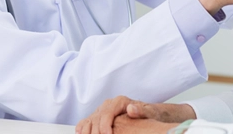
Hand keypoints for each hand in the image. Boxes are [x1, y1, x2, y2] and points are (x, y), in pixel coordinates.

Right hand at [76, 96, 194, 133]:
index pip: (107, 112)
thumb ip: (142, 110)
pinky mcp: (98, 117)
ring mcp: (102, 111)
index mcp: (120, 101)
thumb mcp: (149, 112)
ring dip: (86, 131)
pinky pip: (86, 122)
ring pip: (89, 119)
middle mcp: (109, 104)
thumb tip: (131, 109)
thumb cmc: (149, 114)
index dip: (105, 125)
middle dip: (95, 131)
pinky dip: (82, 128)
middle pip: (96, 117)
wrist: (146, 115)